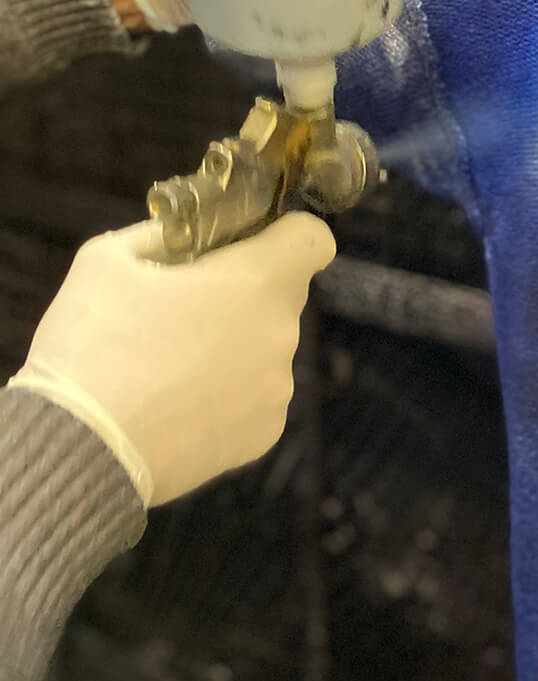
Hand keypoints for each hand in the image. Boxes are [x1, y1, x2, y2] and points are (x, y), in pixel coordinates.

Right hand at [9, 213, 334, 507]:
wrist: (81, 449)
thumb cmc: (92, 344)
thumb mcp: (108, 260)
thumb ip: (162, 234)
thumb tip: (185, 231)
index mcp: (257, 280)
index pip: (312, 239)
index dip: (286, 235)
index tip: (252, 244)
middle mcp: (282, 332)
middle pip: (279, 297)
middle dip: (240, 295)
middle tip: (179, 311)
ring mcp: (279, 386)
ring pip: (264, 349)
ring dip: (230, 349)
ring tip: (165, 368)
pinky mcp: (267, 431)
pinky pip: (253, 397)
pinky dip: (225, 397)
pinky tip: (175, 406)